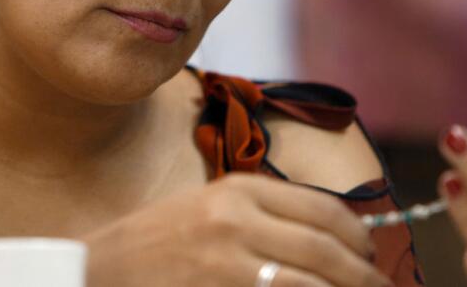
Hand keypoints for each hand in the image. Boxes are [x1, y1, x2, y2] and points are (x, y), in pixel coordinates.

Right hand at [82, 172, 392, 286]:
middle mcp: (237, 220)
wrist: (97, 274)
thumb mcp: (210, 209)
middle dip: (365, 279)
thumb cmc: (156, 247)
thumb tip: (333, 237)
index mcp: (239, 189)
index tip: (370, 257)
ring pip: (314, 285)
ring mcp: (227, 263)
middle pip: (329, 251)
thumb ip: (265, 215)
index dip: (360, 238)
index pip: (325, 209)